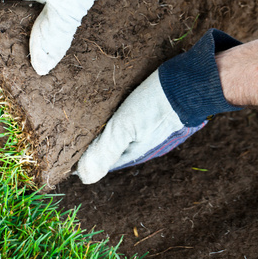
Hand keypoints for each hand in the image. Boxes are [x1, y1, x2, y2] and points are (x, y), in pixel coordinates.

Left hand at [76, 29, 242, 183]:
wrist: (188, 80)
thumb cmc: (154, 104)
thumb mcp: (124, 126)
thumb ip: (105, 150)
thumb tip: (84, 178)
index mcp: (135, 151)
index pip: (104, 159)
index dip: (86, 156)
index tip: (68, 150)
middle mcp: (143, 142)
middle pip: (113, 146)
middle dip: (96, 141)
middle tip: (75, 132)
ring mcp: (150, 126)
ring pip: (122, 130)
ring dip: (107, 126)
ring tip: (88, 117)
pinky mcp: (153, 110)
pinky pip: (131, 115)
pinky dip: (118, 112)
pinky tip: (111, 104)